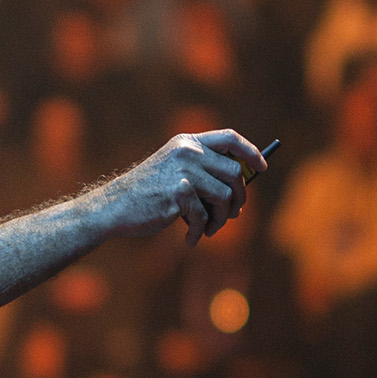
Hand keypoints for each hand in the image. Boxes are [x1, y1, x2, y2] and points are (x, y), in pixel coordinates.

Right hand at [104, 131, 264, 246]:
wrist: (114, 207)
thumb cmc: (147, 194)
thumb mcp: (174, 173)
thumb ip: (203, 175)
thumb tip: (240, 192)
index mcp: (187, 143)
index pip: (230, 139)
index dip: (251, 152)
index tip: (262, 168)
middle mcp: (188, 152)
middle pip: (235, 172)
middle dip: (239, 198)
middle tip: (233, 215)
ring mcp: (184, 171)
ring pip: (225, 197)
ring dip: (221, 219)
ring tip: (209, 229)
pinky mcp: (179, 193)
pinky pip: (204, 216)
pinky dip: (200, 232)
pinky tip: (190, 239)